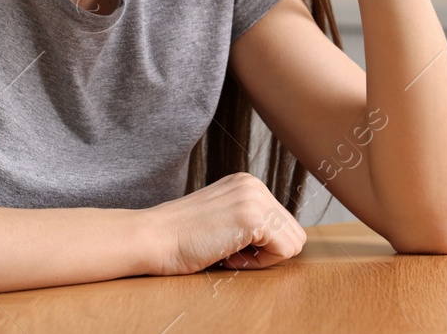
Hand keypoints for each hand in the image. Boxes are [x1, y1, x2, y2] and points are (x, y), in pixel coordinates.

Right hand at [142, 172, 306, 275]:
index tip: (230, 246)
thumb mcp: (222, 219)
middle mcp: (254, 184)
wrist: (153, 238)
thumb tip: (282, 242)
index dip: (261, 246)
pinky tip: (228, 254)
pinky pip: (284, 250)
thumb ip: (249, 222)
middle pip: (293, 232)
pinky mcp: (253, 216)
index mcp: (247, 184)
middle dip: (267, 252)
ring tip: (229, 252)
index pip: (283, 223)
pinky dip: (259, 263)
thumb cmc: (181, 239)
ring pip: (293, 242)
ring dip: (263, 258)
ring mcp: (254, 197)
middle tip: (230, 252)